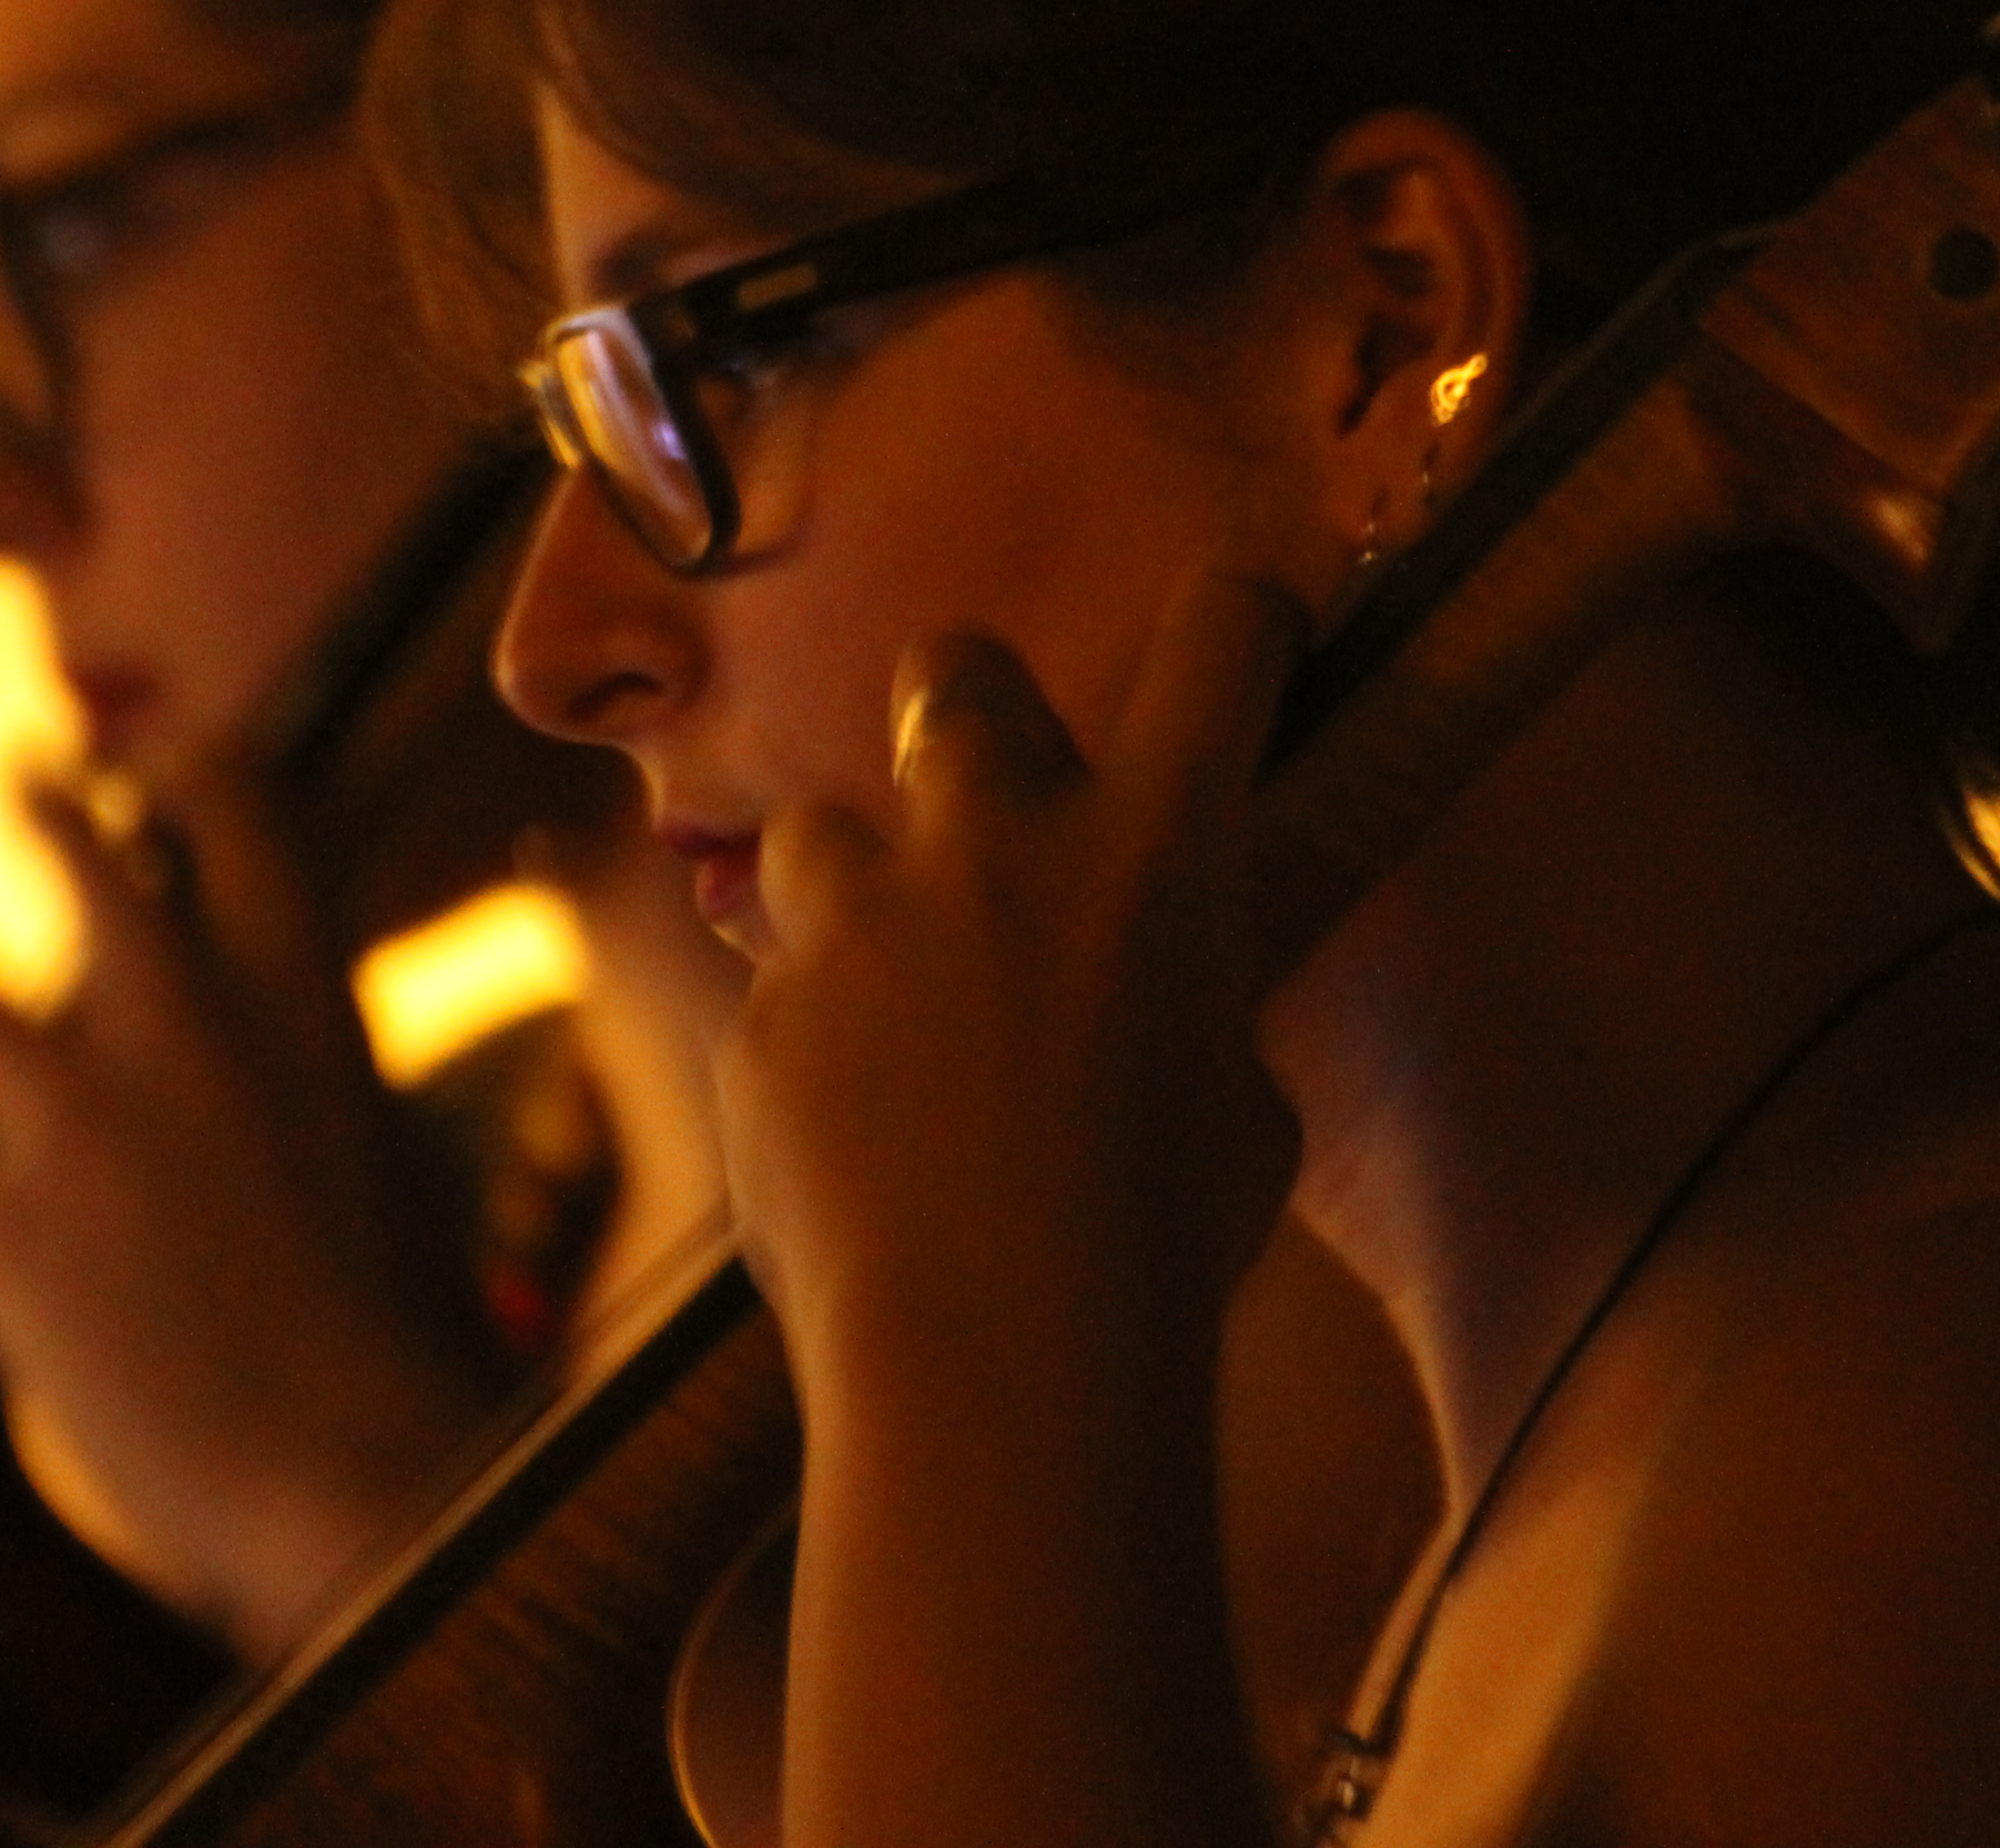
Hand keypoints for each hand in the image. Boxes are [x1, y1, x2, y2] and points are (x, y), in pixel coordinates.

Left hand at [0, 756, 504, 1658]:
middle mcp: (182, 1019)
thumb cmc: (410, 1337)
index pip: (235, 808)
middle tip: (28, 779)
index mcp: (302, 991)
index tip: (161, 754)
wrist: (353, 1472)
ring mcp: (77, 1117)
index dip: (190, 770)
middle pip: (80, 854)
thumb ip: (307, 1077)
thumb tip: (272, 1059)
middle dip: (48, 808)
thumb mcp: (389, 1152)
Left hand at [722, 566, 1309, 1368]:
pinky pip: (776, 996)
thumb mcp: (1237, 1096)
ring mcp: (855, 926)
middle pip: (955, 670)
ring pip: (819, 828)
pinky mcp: (759, 1026)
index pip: (1220, 633)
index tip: (1239, 654)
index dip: (1239, 625)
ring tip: (900, 995)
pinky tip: (856, 1144)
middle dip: (970, 715)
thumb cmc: (1165, 1246)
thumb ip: (1187, 994)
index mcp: (1154, 845)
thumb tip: (1156, 990)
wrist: (997, 1373)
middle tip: (1000, 810)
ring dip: (859, 888)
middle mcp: (992, 844)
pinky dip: (813, 1046)